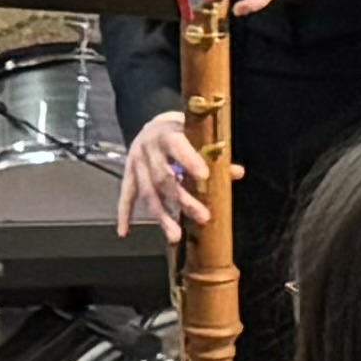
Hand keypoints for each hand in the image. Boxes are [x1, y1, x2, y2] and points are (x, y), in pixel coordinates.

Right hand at [116, 108, 216, 237]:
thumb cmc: (181, 130)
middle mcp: (147, 148)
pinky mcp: (128, 174)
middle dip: (182, 199)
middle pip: (163, 177)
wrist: (153, 125)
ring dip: (161, 215)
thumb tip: (237, 172)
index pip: (177, 146)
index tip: (204, 176)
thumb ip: (214, 153)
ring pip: (147, 192)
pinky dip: (124, 213)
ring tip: (175, 235)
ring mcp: (135, 162)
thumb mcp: (196, 133)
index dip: (189, 160)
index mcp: (166, 133)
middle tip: (202, 217)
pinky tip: (125, 231)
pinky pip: (126, 195)